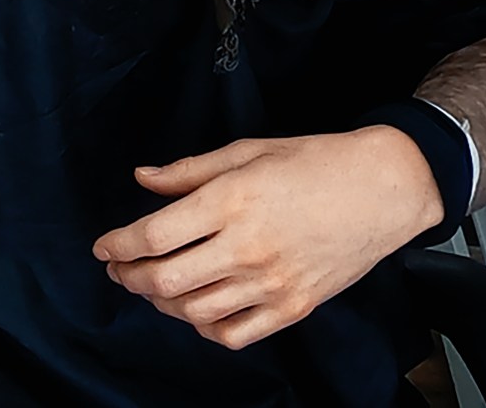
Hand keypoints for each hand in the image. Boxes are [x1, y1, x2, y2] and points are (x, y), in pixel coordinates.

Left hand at [93, 131, 441, 350]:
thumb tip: (142, 179)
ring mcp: (271, 283)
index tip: (104, 247)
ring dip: (162, 303)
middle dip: (130, 277)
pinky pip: (234, 333)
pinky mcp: (293, 307)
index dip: (118, 245)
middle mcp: (246, 247)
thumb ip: (188, 171)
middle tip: (120, 269)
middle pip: (165, 281)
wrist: (381, 188)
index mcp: (230, 201)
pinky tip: (197, 310)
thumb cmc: (314, 161)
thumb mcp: (246, 151)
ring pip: (194, 311)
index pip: (153, 235)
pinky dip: (205, 327)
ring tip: (154, 287)